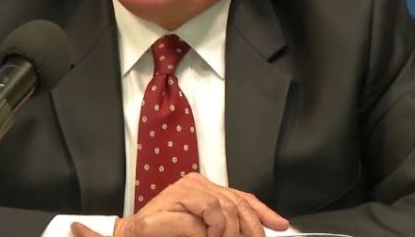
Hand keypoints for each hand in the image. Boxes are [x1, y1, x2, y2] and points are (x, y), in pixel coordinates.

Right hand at [73, 173, 288, 236]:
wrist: (135, 236)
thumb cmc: (166, 234)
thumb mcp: (203, 231)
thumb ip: (223, 227)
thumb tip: (251, 232)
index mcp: (205, 189)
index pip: (241, 197)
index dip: (262, 212)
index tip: (279, 225)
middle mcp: (198, 183)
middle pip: (238, 200)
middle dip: (251, 225)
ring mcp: (188, 187)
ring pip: (226, 205)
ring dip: (229, 230)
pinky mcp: (179, 195)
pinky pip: (210, 208)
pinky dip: (215, 226)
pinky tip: (211, 236)